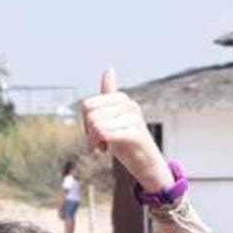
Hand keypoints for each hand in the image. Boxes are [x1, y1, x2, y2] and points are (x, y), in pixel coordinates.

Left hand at [82, 67, 173, 193]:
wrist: (147, 164)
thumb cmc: (128, 142)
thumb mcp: (115, 117)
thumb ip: (110, 95)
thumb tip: (109, 68)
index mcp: (122, 99)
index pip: (87, 105)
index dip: (85, 122)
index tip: (94, 133)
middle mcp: (128, 105)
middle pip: (90, 114)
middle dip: (88, 132)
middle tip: (97, 143)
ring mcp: (132, 119)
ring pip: (95, 125)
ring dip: (92, 141)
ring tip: (102, 147)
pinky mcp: (134, 135)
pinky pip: (104, 134)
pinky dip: (98, 145)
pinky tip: (104, 151)